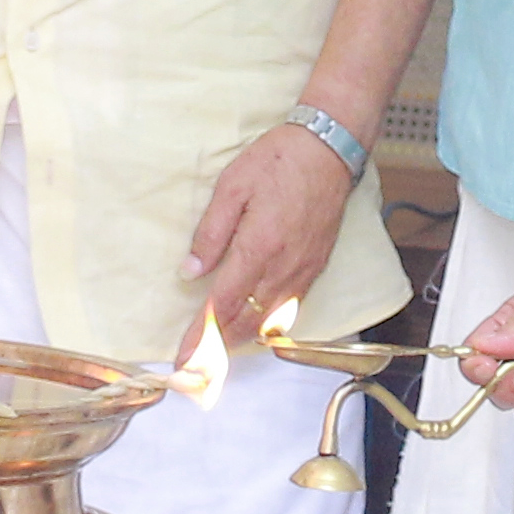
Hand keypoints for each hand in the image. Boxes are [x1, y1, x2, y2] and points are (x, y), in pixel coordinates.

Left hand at [181, 120, 357, 347]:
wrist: (329, 150)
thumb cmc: (277, 161)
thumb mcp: (232, 186)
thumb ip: (210, 233)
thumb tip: (190, 272)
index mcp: (257, 248)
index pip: (223, 305)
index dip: (201, 336)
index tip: (185, 359)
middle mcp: (283, 268)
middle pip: (246, 323)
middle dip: (219, 347)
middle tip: (197, 363)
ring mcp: (303, 271)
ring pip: (269, 321)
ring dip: (242, 338)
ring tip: (218, 348)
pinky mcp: (316, 268)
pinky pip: (289, 308)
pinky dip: (267, 324)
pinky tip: (253, 324)